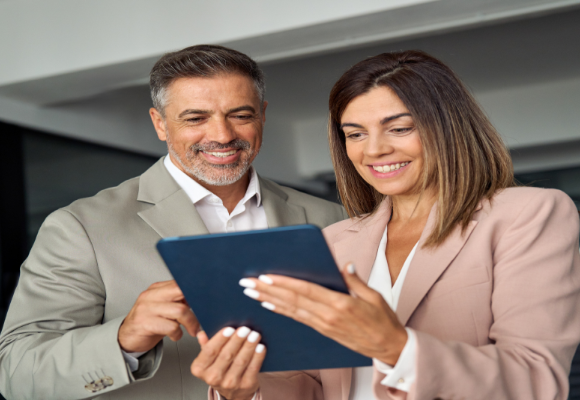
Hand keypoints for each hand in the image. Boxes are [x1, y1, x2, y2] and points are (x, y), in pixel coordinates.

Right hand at [118, 280, 198, 352]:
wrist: (127, 337)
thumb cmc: (150, 323)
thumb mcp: (164, 308)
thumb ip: (179, 300)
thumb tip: (201, 298)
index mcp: (157, 288)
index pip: (180, 282)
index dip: (195, 290)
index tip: (205, 300)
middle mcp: (151, 295)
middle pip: (181, 291)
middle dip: (195, 306)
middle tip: (200, 319)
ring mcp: (146, 309)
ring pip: (180, 311)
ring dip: (191, 323)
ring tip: (192, 330)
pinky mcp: (145, 323)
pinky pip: (171, 327)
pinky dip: (178, 334)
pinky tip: (175, 335)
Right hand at [191, 327, 265, 399]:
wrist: (232, 391)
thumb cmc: (220, 369)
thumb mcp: (209, 358)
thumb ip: (206, 345)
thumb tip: (202, 334)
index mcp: (200, 368)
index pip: (209, 351)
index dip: (220, 339)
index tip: (229, 329)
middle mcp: (213, 377)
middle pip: (226, 355)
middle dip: (237, 340)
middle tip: (244, 329)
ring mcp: (229, 383)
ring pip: (240, 361)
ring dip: (249, 346)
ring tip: (254, 335)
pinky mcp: (245, 385)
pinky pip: (252, 368)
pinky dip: (257, 356)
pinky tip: (260, 347)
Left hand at [239, 264, 406, 364]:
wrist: (389, 348)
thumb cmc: (383, 321)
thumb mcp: (374, 297)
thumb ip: (356, 281)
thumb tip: (344, 266)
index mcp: (341, 304)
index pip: (305, 290)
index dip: (284, 283)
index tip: (266, 276)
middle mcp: (328, 316)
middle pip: (292, 300)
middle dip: (267, 291)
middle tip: (247, 283)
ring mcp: (324, 326)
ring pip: (291, 310)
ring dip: (269, 300)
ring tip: (252, 292)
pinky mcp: (323, 331)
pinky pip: (298, 319)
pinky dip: (282, 312)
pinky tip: (269, 306)